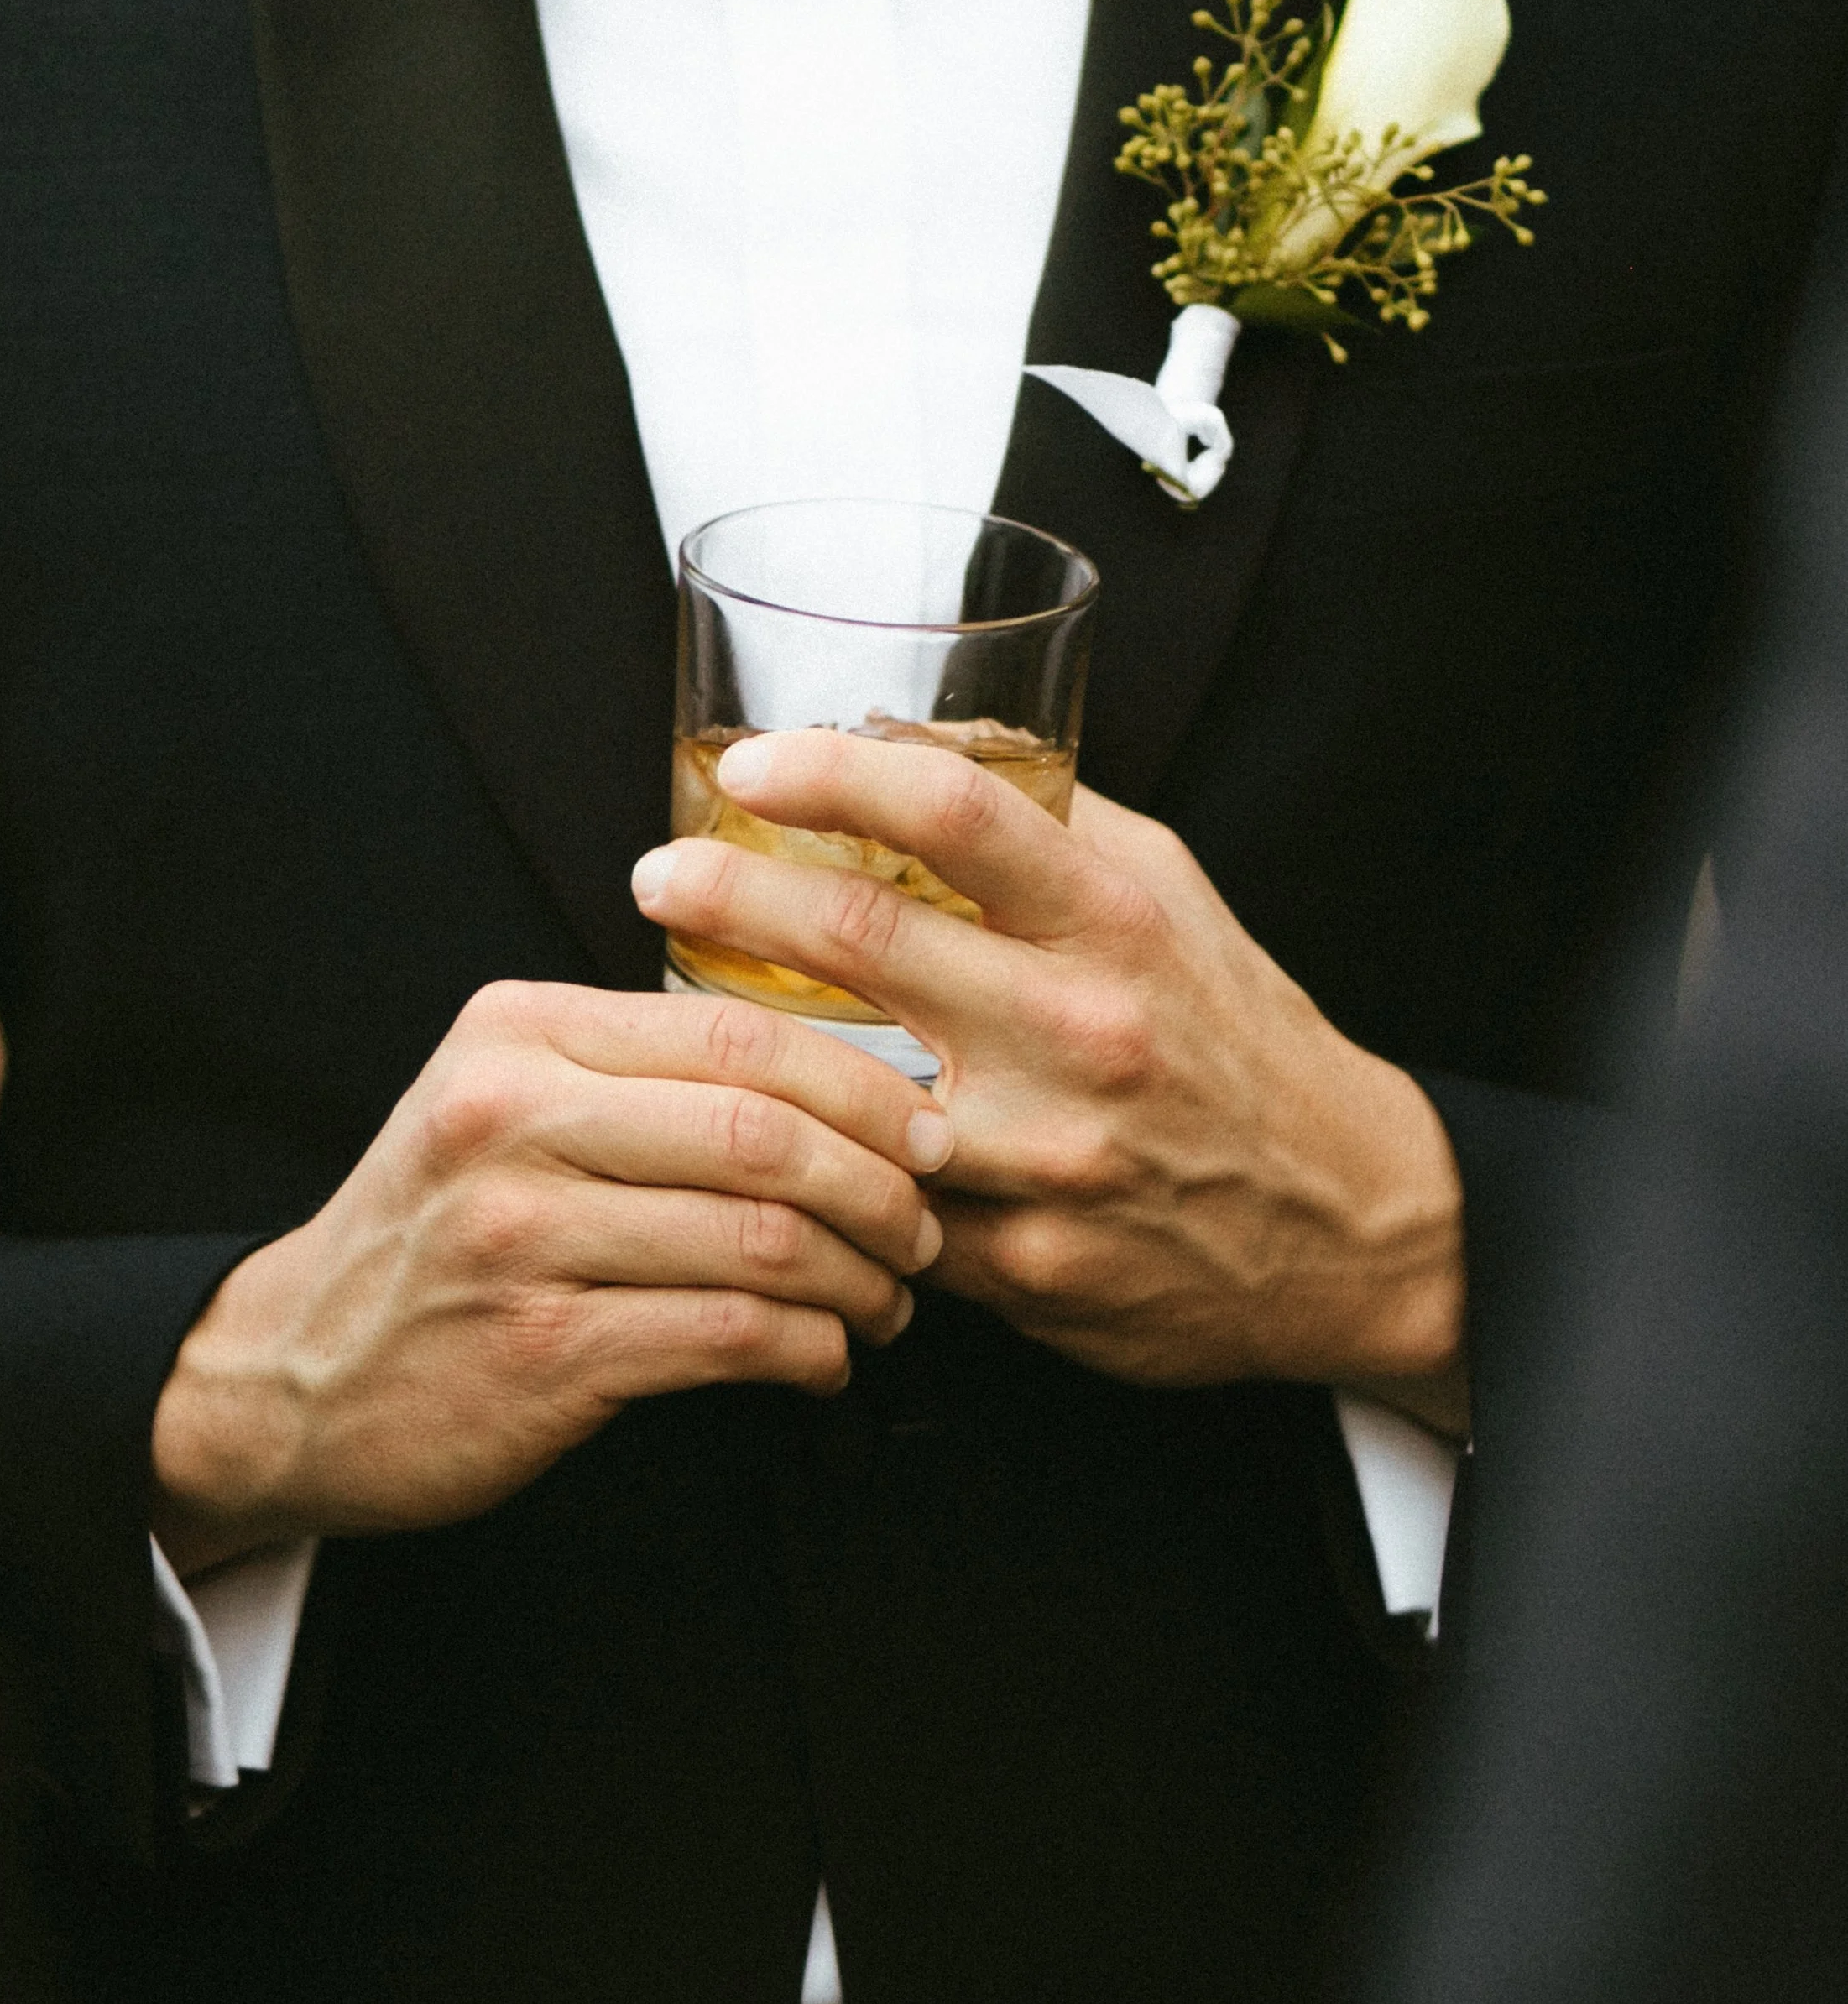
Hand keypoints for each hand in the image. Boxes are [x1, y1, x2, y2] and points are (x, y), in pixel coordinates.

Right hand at [150, 980, 950, 1574]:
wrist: (291, 1376)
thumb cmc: (435, 1240)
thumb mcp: (502, 1107)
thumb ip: (634, 1070)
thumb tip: (837, 1073)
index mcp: (518, 1035)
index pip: (740, 1031)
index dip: (866, 1083)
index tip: (929, 1131)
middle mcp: (512, 1119)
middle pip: (767, 1131)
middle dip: (884, 1187)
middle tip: (927, 1230)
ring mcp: (521, 1236)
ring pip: (763, 1238)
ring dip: (860, 1280)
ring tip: (886, 1304)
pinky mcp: (540, 1348)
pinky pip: (732, 1335)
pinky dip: (809, 1352)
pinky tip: (822, 1361)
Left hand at [630, 738, 1465, 1416]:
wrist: (1346, 1223)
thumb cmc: (1236, 1041)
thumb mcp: (1169, 897)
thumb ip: (1049, 820)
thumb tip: (910, 737)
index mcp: (1118, 924)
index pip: (957, 811)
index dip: (833, 771)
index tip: (748, 763)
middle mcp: (1084, 1033)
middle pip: (864, 937)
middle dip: (729, 893)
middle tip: (658, 874)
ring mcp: (1049, 1158)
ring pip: (842, 1095)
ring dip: (743, 1052)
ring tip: (685, 1018)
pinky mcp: (1023, 1266)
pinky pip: (881, 1212)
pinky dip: (822, 1175)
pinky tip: (778, 1151)